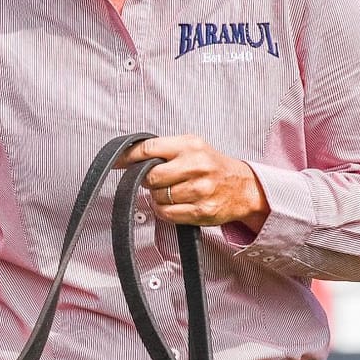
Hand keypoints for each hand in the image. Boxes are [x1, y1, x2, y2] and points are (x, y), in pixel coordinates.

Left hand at [114, 134, 267, 229]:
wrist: (243, 187)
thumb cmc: (212, 166)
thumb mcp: (192, 147)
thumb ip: (164, 150)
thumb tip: (128, 157)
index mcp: (190, 145)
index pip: (149, 149)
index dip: (128, 157)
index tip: (116, 162)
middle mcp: (196, 166)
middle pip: (150, 176)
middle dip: (148, 180)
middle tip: (156, 180)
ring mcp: (200, 190)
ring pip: (158, 197)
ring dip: (158, 197)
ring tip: (171, 191)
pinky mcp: (201, 211)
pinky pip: (167, 214)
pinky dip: (164, 210)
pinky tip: (174, 204)